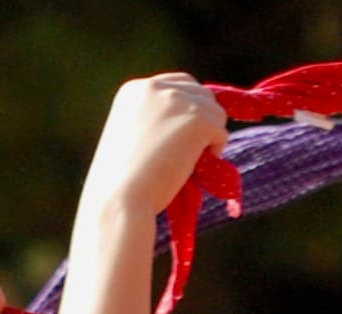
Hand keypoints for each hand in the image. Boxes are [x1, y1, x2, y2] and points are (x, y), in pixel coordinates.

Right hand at [84, 71, 230, 216]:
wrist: (121, 200)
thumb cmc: (121, 184)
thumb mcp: (130, 138)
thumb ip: (152, 122)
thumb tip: (183, 127)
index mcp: (135, 90)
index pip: (177, 85)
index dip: (188, 110)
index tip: (185, 135)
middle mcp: (155, 86)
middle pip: (199, 92)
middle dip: (202, 120)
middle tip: (192, 152)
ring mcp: (177, 100)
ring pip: (214, 110)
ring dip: (209, 135)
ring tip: (190, 163)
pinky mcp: (196, 118)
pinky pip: (221, 130)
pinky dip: (215, 149)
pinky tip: (196, 168)